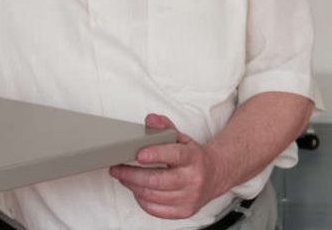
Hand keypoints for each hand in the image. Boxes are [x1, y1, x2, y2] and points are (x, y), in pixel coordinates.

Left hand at [109, 113, 223, 219]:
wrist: (215, 175)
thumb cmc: (194, 156)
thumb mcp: (182, 137)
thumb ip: (164, 127)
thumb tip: (150, 119)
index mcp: (194, 158)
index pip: (174, 155)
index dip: (155, 155)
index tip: (139, 154)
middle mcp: (193, 179)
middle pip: (157, 180)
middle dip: (132, 175)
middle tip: (117, 168)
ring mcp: (189, 198)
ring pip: (153, 196)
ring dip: (133, 186)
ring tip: (123, 177)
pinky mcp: (183, 212)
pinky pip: (156, 209)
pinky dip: (141, 199)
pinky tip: (136, 189)